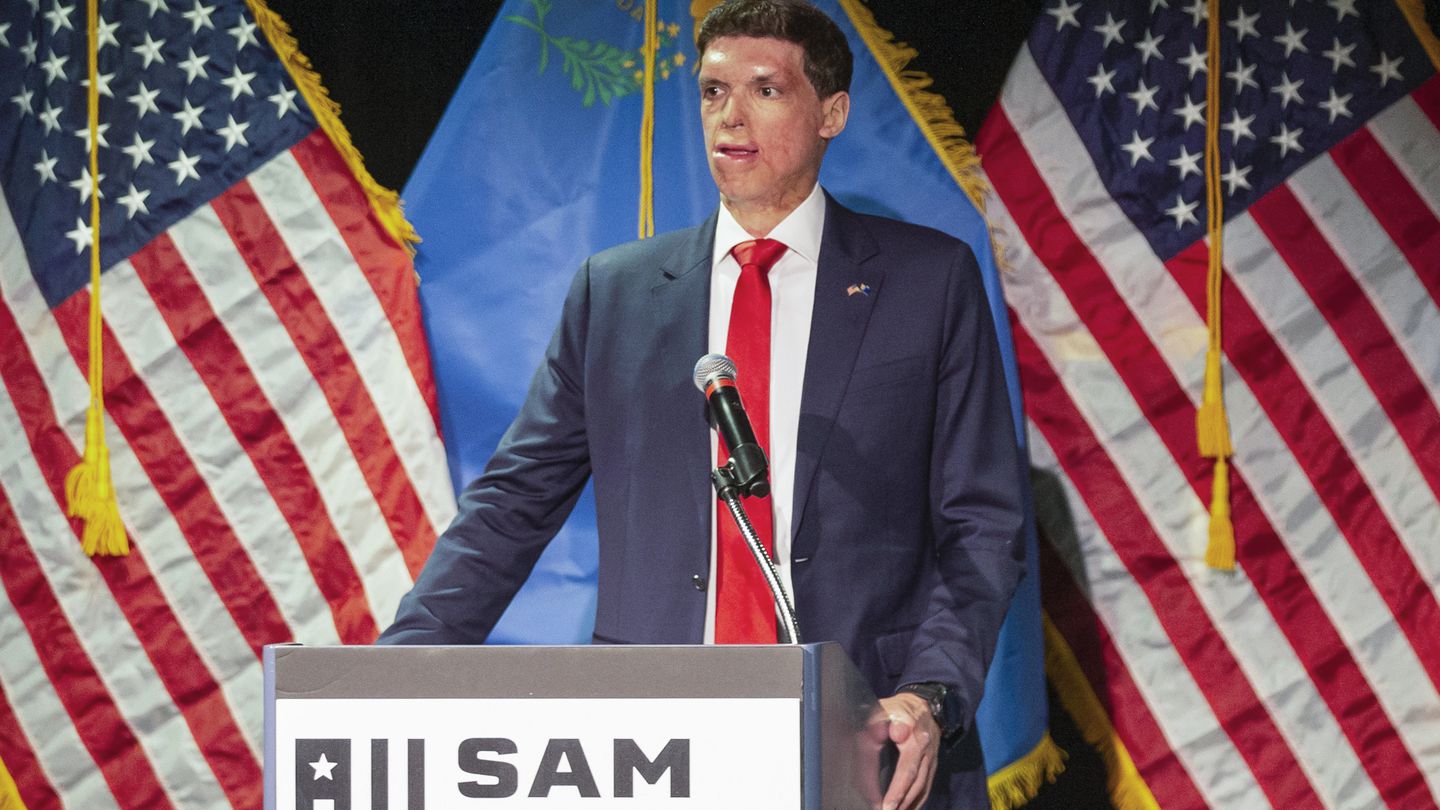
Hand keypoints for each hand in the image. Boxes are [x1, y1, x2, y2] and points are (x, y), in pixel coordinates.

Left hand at [877, 692, 939, 809]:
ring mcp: (932, 758)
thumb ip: (879, 723)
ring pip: (922, 787)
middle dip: (901, 800)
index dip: (897, 788)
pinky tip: (908, 809)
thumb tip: (885, 736)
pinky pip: (927, 786)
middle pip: (915, 782)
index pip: (906, 769)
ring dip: (909, 804)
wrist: (923, 704)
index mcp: (914, 736)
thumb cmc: (897, 709)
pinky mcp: (933, 764)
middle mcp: (925, 750)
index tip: (885, 804)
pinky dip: (918, 801)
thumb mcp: (884, 709)